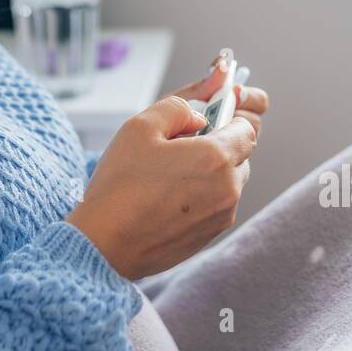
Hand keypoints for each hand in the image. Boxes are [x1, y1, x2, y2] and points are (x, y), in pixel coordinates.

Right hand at [65, 60, 267, 279]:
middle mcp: (227, 189)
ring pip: (230, 183)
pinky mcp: (209, 236)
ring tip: (170, 175)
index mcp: (216, 157)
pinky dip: (202, 197)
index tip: (207, 121)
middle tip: (182, 147)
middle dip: (219, 146)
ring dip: (211, 173)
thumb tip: (197, 116)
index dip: (228, 120)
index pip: (246, 129)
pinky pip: (217, 206)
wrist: (105, 243)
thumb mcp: (140, 126)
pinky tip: (168, 198)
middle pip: (241, 156)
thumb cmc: (120, 185)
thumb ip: (177, 107)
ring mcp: (220, 216)